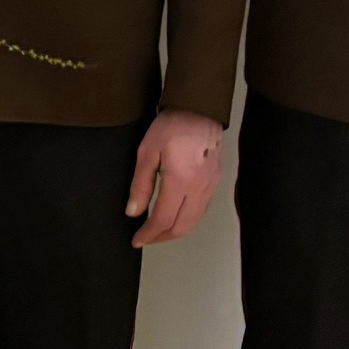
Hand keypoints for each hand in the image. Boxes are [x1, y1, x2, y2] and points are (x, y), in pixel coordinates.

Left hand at [127, 109, 224, 245]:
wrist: (200, 110)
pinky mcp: (215, 182)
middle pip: (181, 227)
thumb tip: (133, 211)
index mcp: (180, 180)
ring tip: (158, 231)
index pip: (163, 219)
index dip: (149, 234)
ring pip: (194, 222)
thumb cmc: (173, 126)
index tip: (137, 239)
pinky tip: (176, 217)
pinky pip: (201, 210)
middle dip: (161, 238)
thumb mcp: (147, 153)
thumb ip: (140, 185)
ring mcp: (210, 186)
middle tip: (146, 238)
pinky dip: (187, 221)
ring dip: (175, 231)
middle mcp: (199, 188)